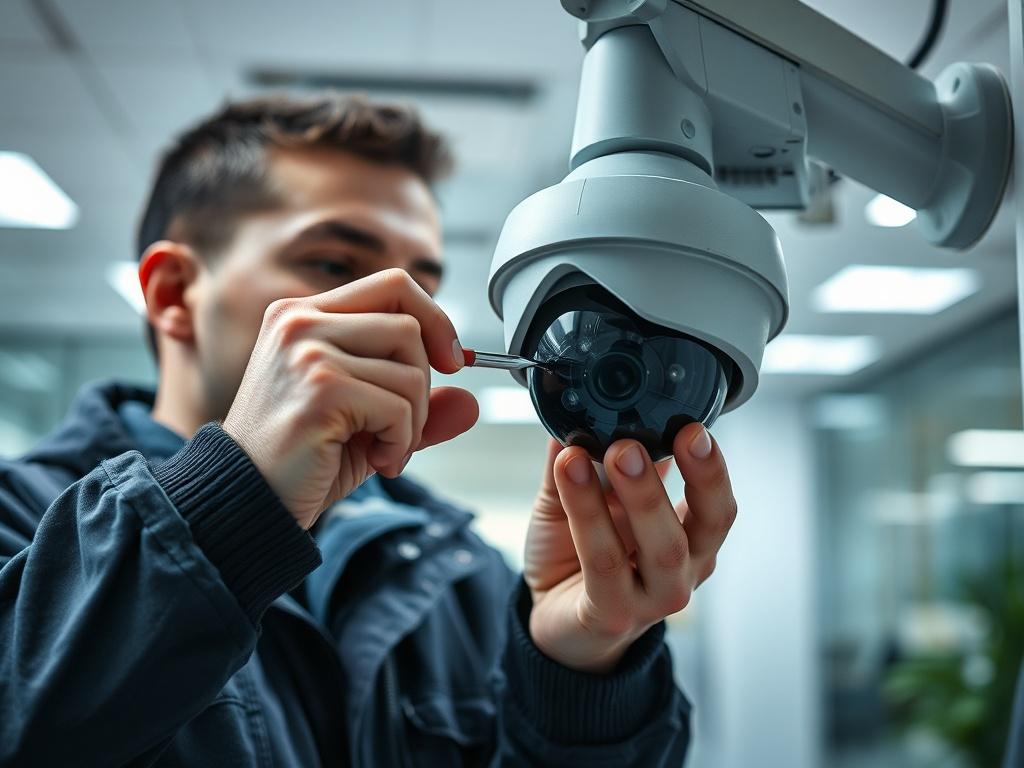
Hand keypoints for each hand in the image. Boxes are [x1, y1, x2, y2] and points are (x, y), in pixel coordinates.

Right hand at [222, 269, 477, 529]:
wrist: (249, 501)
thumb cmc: (300, 460)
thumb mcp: (369, 425)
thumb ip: (419, 407)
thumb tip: (472, 403)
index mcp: (304, 315)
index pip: (394, 284)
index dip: (434, 318)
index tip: (450, 360)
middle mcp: (300, 322)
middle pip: (409, 326)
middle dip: (423, 385)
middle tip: (402, 428)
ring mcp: (307, 352)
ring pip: (411, 370)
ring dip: (413, 422)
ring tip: (385, 449)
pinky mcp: (320, 388)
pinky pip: (400, 406)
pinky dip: (402, 442)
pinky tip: (377, 460)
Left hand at [523, 424, 736, 673]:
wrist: (554, 620)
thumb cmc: (577, 557)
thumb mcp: (584, 499)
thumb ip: (586, 457)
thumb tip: (579, 406)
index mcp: (688, 539)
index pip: (718, 503)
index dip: (713, 467)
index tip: (694, 426)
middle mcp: (680, 570)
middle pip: (707, 524)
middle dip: (692, 474)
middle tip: (660, 436)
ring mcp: (651, 598)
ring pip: (660, 548)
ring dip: (638, 494)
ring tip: (611, 451)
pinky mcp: (613, 614)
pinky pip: (604, 564)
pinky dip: (587, 514)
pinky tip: (568, 472)